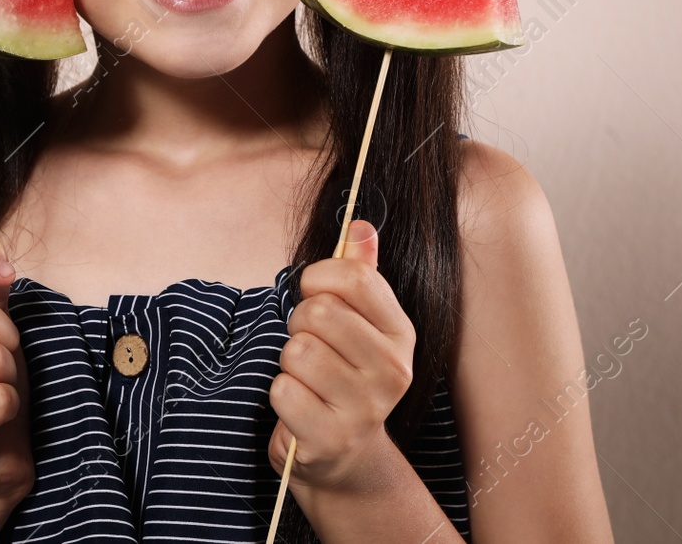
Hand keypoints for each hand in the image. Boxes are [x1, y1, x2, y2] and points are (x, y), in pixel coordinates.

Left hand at [267, 219, 415, 492]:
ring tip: (307, 378)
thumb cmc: (345, 374)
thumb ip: (360, 272)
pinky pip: (282, 390)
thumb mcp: (360, 323)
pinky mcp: (330, 438)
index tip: (313, 292)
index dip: (318, 277)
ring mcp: (364, 408)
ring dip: (289, 362)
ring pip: (298, 351)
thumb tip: (360, 225)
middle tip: (310, 344)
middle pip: (319, 312)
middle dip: (300, 323)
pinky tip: (300, 406)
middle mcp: (392, 370)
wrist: (347, 456)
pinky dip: (280, 394)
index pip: (354, 277)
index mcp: (401, 333)